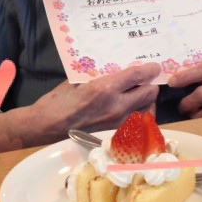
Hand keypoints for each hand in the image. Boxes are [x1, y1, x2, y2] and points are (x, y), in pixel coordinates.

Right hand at [0, 62, 160, 152]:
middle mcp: (116, 106)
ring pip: (148, 111)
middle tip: (147, 81)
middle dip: (150, 85)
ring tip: (141, 96)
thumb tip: (117, 68)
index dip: (150, 69)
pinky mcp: (115, 135)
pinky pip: (138, 126)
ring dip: (147, 102)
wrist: (46, 126)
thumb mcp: (80, 79)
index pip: (138, 75)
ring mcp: (117, 124)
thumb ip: (101, 74)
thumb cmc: (59, 99)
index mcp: (105, 88)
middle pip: (149, 93)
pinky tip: (134, 112)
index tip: (155, 66)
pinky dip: (140, 118)